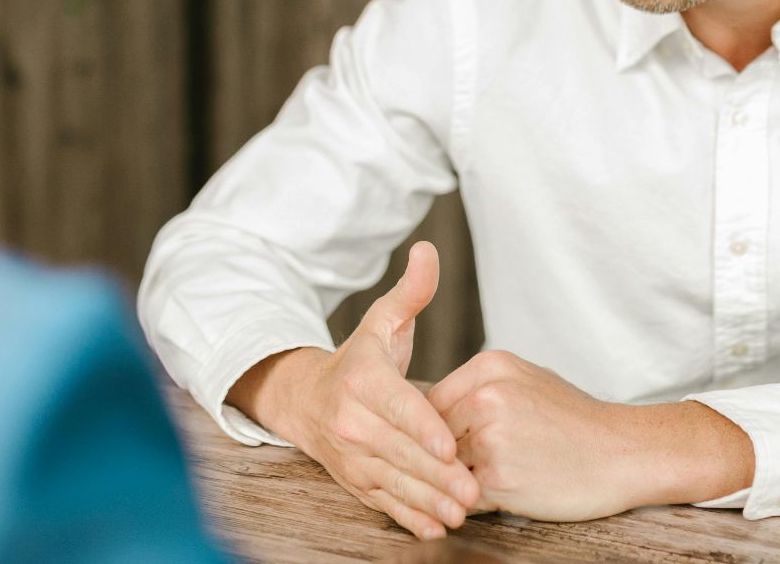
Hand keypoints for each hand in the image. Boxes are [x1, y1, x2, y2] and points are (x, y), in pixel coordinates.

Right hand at [227, 242, 479, 539]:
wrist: (306, 399)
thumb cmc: (360, 359)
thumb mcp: (382, 321)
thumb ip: (411, 292)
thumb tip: (428, 251)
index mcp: (363, 381)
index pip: (397, 406)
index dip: (423, 428)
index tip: (450, 446)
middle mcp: (352, 421)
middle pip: (399, 452)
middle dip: (436, 474)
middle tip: (473, 489)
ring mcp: (352, 455)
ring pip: (393, 481)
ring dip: (427, 501)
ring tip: (462, 513)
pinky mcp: (355, 481)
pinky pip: (382, 502)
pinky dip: (408, 518)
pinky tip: (436, 529)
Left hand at [427, 350, 754, 521]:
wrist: (624, 453)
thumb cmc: (575, 420)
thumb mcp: (526, 381)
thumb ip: (479, 389)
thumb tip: (433, 409)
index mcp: (489, 367)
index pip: (431, 402)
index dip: (433, 430)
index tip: (443, 446)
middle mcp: (485, 397)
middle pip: (433, 436)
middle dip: (442, 457)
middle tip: (455, 470)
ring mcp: (490, 438)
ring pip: (445, 468)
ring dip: (456, 481)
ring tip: (480, 484)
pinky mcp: (498, 478)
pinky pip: (464, 495)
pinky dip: (474, 502)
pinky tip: (500, 496)